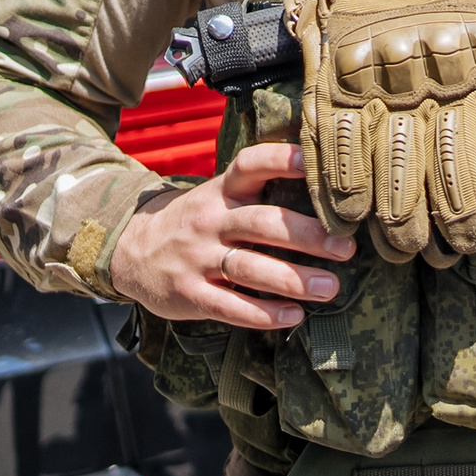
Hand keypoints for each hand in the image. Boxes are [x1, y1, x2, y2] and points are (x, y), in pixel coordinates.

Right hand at [106, 143, 354, 329]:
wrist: (129, 251)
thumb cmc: (198, 223)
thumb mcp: (221, 197)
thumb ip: (262, 191)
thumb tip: (330, 190)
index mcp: (223, 191)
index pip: (252, 164)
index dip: (284, 160)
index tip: (319, 165)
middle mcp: (210, 221)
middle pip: (262, 223)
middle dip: (308, 236)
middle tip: (346, 249)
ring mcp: (197, 259)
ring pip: (249, 268)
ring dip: (294, 279)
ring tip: (331, 288)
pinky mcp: (188, 294)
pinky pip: (229, 306)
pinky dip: (263, 313)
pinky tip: (294, 315)